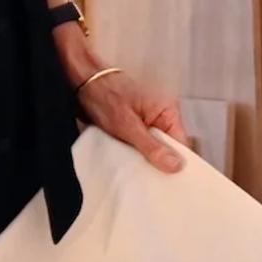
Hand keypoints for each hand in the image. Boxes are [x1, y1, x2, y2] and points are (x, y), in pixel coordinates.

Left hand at [53, 22, 184, 173]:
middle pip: (170, 149)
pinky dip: (137, 153)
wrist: (80, 78)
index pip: (182, 146)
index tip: (170, 183)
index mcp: (168, 112)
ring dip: (146, 159)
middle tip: (150, 180)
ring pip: (156, 148)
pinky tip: (130, 161)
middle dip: (160, 164)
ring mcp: (150, 120)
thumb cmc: (103, 94)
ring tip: (137, 171)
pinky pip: (144, 144)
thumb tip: (177, 166)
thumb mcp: (127, 125)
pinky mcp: (137, 125)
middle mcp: (163, 116)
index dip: (178, 165)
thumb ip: (152, 147)